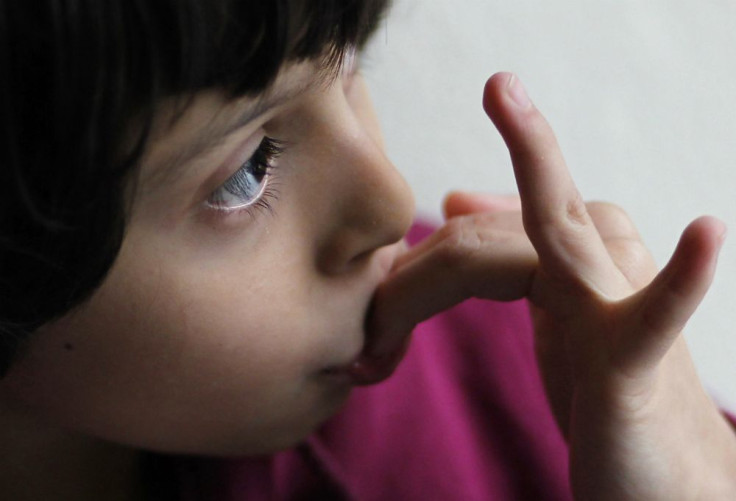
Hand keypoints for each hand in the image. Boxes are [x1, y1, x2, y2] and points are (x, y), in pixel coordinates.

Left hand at [360, 72, 735, 498]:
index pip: (537, 224)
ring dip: (546, 171)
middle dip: (528, 146)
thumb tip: (471, 214)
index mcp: (581, 284)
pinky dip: (684, 279)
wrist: (672, 488)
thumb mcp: (566, 331)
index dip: (495, 207)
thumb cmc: (617, 408)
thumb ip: (533, 276)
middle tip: (498, 87)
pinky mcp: (636, 375)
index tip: (457, 205)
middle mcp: (606, 290)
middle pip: (561, 208)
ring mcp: (622, 325)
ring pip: (585, 237)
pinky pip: (657, 321)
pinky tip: (707, 232)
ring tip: (509, 103)